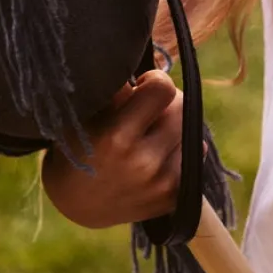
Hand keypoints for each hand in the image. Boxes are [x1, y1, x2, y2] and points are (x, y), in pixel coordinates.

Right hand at [40, 70, 183, 228]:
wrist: (77, 205)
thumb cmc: (78, 150)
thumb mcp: (85, 117)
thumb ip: (117, 94)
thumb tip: (143, 67)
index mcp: (117, 137)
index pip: (163, 88)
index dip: (154, 80)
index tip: (142, 86)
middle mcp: (144, 162)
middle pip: (182, 107)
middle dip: (166, 103)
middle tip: (147, 110)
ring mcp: (161, 183)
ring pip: (192, 131)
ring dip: (175, 127)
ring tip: (151, 135)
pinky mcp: (173, 198)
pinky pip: (195, 155)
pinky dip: (180, 150)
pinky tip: (158, 155)